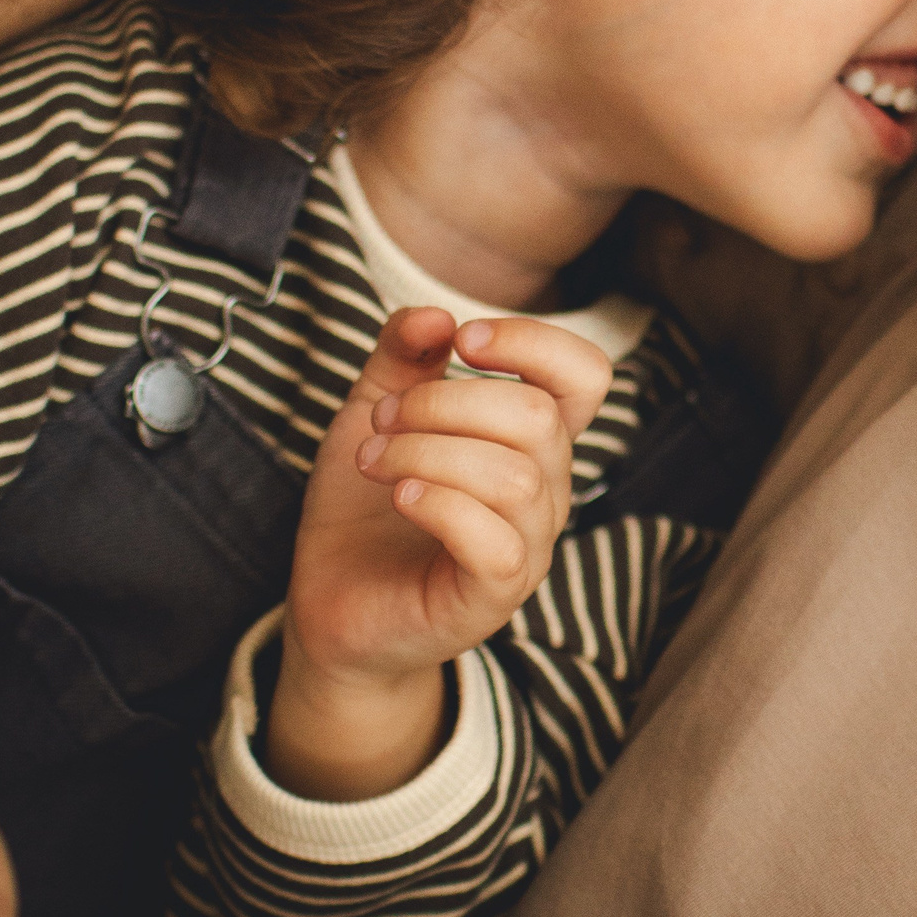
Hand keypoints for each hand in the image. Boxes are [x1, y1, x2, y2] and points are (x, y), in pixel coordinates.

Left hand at [269, 307, 610, 799]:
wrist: (329, 602)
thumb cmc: (364, 506)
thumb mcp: (374, 409)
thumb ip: (402, 355)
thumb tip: (436, 314)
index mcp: (531, 439)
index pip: (586, 376)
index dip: (535, 341)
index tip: (463, 340)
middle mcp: (544, 491)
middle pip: (538, 416)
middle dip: (446, 399)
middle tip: (383, 419)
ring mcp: (526, 547)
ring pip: (513, 475)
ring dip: (426, 451)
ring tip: (373, 459)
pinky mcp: (492, 596)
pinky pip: (496, 541)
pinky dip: (439, 504)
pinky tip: (399, 497)